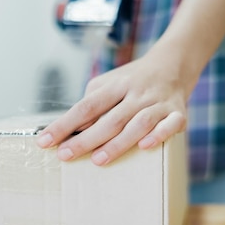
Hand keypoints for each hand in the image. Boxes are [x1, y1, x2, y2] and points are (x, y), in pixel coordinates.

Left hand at [36, 52, 189, 164]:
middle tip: (66, 155)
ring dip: (119, 142)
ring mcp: (159, 103)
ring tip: (99, 160)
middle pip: (110, 118)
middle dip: (87, 139)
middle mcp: (137, 93)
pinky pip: (171, 124)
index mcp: (117, 85)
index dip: (65, 124)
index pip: (86, 106)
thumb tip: (72, 131)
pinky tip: (145, 146)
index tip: (45, 141)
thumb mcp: (109, 84)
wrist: (173, 65)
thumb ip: (92, 105)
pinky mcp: (178, 113)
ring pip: (139, 123)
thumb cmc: (134, 81)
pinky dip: (159, 134)